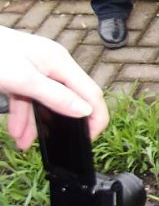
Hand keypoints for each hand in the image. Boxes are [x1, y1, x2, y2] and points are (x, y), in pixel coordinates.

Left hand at [0, 27, 107, 148]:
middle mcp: (52, 65)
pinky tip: (16, 132)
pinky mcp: (20, 74)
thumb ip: (55, 96)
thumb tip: (85, 111)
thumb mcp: (23, 79)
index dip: (95, 116)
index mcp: (60, 62)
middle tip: (62, 144)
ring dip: (37, 124)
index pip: (90, 92)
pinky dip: (22, 116)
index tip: (89, 138)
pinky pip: (28, 99)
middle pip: (69, 98)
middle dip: (64, 122)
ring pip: (45, 101)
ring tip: (25, 143)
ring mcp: (36, 69)